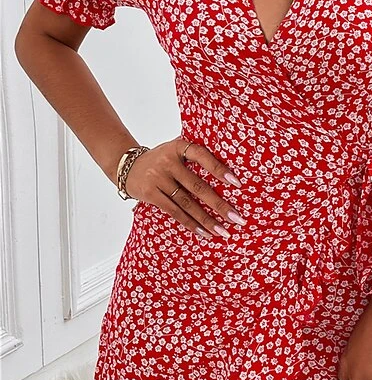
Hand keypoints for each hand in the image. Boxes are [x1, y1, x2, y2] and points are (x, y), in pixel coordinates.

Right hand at [123, 137, 245, 239]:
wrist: (127, 166)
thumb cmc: (160, 160)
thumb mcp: (175, 150)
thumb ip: (194, 156)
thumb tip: (229, 170)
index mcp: (178, 147)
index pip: (202, 155)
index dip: (219, 169)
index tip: (237, 183)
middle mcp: (168, 161)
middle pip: (198, 186)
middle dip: (219, 204)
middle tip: (237, 218)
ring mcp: (158, 178)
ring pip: (187, 203)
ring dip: (207, 219)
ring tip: (223, 231)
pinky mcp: (151, 194)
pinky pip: (174, 211)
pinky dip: (190, 223)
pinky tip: (204, 232)